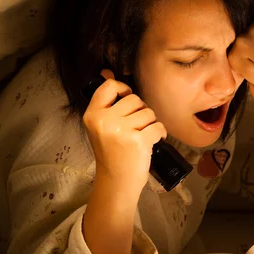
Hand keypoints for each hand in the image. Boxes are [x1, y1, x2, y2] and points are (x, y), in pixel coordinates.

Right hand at [82, 70, 166, 192]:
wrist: (116, 182)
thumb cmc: (112, 153)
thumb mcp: (101, 127)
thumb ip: (107, 103)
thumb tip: (107, 72)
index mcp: (93, 115)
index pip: (109, 86)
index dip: (123, 89)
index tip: (126, 101)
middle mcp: (105, 120)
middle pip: (134, 99)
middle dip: (141, 111)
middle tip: (135, 127)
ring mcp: (121, 130)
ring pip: (148, 112)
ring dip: (150, 123)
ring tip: (142, 136)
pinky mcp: (138, 140)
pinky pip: (158, 126)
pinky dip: (160, 133)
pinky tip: (152, 141)